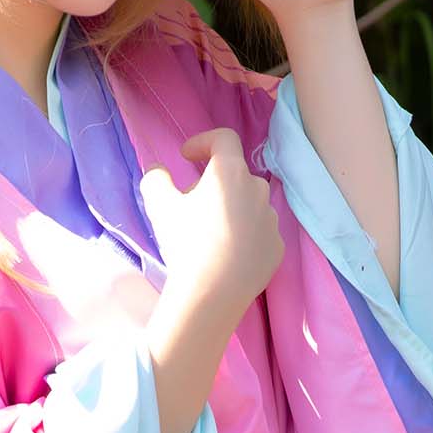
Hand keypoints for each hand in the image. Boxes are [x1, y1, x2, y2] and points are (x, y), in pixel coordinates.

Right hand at [139, 127, 282, 320]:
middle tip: (191, 205)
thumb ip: (156, 178)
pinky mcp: (277, 246)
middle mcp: (258, 190)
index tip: (187, 156)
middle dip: (213, 183)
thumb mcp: (159, 205)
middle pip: (235, 175)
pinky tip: (226, 255)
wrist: (213, 293)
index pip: (224, 139)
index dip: (203, 141)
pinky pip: (258, 231)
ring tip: (209, 235)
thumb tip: (159, 171)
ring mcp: (272, 219)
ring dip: (230, 209)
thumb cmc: (186, 243)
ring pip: (248, 204)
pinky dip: (244, 235)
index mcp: (231, 173)